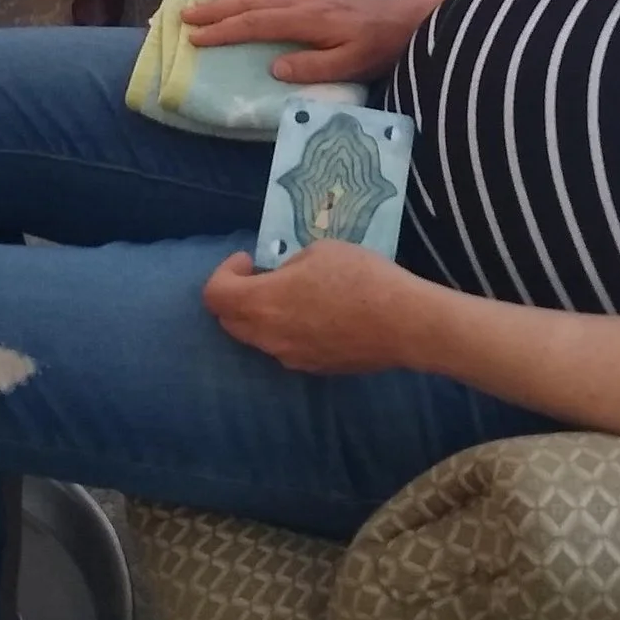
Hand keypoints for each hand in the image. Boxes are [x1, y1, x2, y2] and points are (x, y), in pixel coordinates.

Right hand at [181, 0, 431, 82]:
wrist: (406, 19)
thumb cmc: (379, 47)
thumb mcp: (352, 64)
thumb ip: (314, 67)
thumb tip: (275, 69)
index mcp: (308, 19)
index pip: (257, 23)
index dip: (225, 31)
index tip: (196, 39)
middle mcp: (302, 1)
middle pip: (251, 2)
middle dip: (216, 10)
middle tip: (184, 18)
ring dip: (227, 0)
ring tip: (200, 6)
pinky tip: (238, 1)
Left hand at [202, 243, 430, 374]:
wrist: (404, 323)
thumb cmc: (360, 278)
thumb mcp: (320, 251)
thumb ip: (289, 265)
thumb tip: (282, 276)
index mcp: (263, 303)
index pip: (215, 296)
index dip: (224, 273)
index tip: (249, 260)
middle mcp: (269, 337)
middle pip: (230, 321)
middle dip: (238, 296)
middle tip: (262, 276)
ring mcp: (290, 357)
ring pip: (258, 338)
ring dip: (262, 316)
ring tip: (293, 296)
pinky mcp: (313, 368)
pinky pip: (286, 349)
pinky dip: (287, 331)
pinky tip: (318, 316)